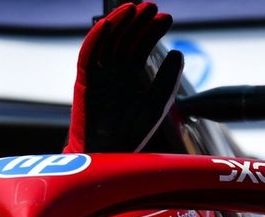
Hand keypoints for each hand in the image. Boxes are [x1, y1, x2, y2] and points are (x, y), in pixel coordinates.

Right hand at [66, 2, 183, 153]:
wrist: (110, 154)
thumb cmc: (131, 135)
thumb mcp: (156, 105)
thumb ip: (167, 81)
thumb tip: (178, 52)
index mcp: (131, 75)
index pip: (141, 45)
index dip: (153, 30)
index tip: (167, 18)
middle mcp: (114, 71)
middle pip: (126, 38)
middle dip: (138, 22)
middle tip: (153, 7)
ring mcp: (99, 74)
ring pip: (108, 41)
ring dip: (119, 23)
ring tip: (135, 8)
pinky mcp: (85, 81)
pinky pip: (88, 55)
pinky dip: (96, 38)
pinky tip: (109, 23)